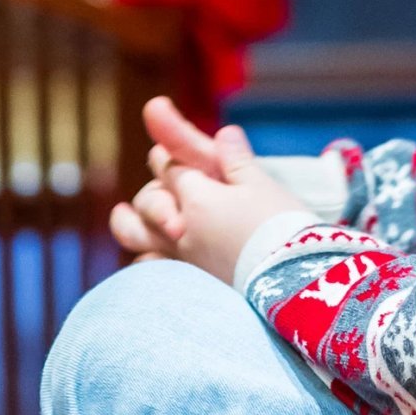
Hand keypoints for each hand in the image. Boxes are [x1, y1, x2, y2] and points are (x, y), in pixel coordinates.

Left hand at [109, 99, 304, 283]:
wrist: (294, 280)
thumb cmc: (282, 227)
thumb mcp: (262, 183)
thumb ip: (236, 158)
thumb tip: (223, 132)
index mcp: (196, 197)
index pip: (170, 165)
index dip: (173, 151)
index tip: (174, 144)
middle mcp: (180, 227)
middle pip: (149, 197)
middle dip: (156, 183)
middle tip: (164, 176)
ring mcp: (180, 258)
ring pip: (136, 233)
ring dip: (128, 220)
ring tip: (121, 213)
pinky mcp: (189, 283)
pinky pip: (151, 268)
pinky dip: (145, 258)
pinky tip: (147, 255)